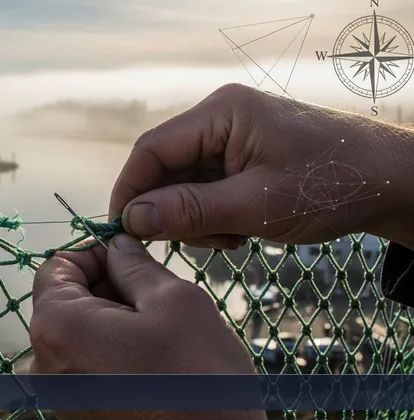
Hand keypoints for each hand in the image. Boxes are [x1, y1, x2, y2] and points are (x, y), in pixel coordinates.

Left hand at [29, 234, 264, 419]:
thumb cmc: (199, 380)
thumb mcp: (174, 301)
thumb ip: (135, 265)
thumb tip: (118, 246)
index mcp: (58, 327)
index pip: (57, 266)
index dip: (93, 251)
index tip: (129, 253)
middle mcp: (45, 364)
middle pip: (65, 300)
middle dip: (106, 286)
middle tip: (153, 291)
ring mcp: (60, 394)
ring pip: (79, 332)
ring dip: (114, 318)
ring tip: (159, 329)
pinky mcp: (78, 413)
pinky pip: (86, 363)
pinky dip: (113, 349)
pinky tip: (152, 357)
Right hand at [109, 84, 413, 248]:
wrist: (391, 181)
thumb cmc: (331, 186)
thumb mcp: (256, 205)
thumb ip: (190, 211)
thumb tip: (132, 219)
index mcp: (221, 113)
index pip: (151, 149)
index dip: (130, 191)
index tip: (122, 231)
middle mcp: (220, 118)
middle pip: (166, 168)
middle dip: (174, 210)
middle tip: (204, 240)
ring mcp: (231, 137)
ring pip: (183, 183)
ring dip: (197, 218)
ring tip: (236, 236)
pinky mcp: (241, 156)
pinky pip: (206, 188)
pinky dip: (214, 215)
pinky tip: (243, 229)